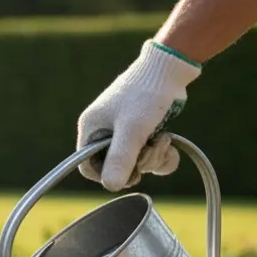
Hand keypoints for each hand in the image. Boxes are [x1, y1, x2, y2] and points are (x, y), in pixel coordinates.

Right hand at [77, 40, 201, 191]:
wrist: (169, 69)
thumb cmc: (145, 96)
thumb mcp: (132, 129)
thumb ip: (120, 158)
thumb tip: (111, 187)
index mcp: (91, 129)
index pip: (87, 166)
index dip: (106, 175)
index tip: (128, 172)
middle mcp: (103, 131)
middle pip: (115, 166)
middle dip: (138, 163)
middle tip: (151, 149)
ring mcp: (123, 131)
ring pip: (135, 162)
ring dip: (152, 156)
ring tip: (163, 139)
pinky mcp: (141, 130)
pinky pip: (147, 154)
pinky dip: (160, 153)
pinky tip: (169, 143)